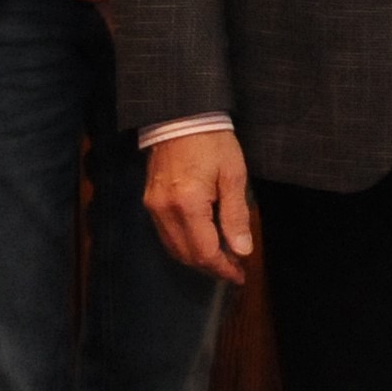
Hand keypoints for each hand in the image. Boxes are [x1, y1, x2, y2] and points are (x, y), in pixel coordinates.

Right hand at [144, 127, 257, 284]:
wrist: (181, 116)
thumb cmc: (213, 142)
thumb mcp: (233, 176)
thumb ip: (235, 215)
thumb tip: (241, 251)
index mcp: (188, 204)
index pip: (205, 252)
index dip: (223, 268)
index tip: (240, 274)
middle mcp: (164, 211)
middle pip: (187, 255)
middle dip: (211, 267)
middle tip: (234, 269)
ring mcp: (153, 206)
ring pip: (174, 248)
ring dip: (197, 259)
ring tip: (221, 259)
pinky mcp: (149, 201)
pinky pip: (166, 234)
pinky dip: (184, 245)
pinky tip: (202, 242)